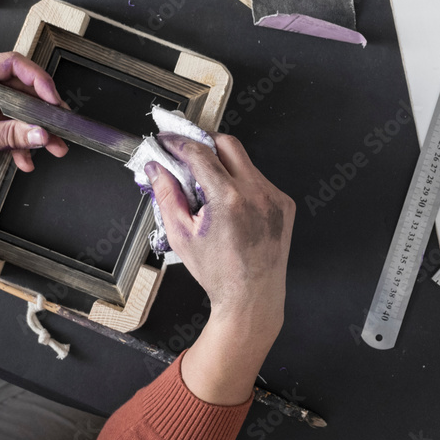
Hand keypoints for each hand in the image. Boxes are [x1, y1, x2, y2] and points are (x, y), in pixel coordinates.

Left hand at [0, 52, 68, 175]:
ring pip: (20, 109)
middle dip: (43, 109)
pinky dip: (21, 140)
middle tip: (61, 125)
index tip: (52, 98)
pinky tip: (27, 158)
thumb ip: (9, 135)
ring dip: (37, 129)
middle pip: (21, 87)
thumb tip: (41, 133)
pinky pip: (11, 124)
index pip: (12, 64)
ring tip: (54, 146)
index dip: (37, 78)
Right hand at [144, 134, 294, 403]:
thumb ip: (166, 194)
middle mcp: (256, 192)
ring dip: (223, 166)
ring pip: (244, 161)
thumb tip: (156, 168)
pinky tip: (230, 205)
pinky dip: (241, 183)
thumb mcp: (180, 234)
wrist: (252, 298)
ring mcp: (274, 197)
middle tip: (187, 156)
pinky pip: (258, 179)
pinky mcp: (284, 203)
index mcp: (228, 199)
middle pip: (227, 143)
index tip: (168, 141)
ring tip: (208, 190)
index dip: (179, 142)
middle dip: (205, 145)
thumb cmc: (217, 273)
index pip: (200, 152)